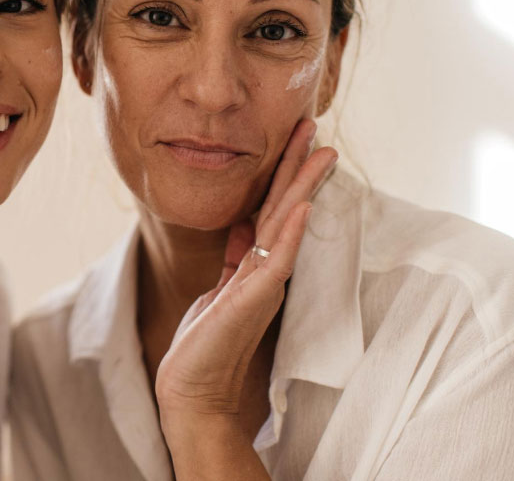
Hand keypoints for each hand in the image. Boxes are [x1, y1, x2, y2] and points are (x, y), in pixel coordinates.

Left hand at [155, 119, 337, 457]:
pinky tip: (301, 205)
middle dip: (298, 164)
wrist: (194, 388)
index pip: (274, 208)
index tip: (295, 136)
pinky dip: (291, 230)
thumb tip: (244, 224)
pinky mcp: (256, 299)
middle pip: (286, 206)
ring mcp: (265, 283)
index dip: (284, 171)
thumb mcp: (220, 287)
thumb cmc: (207, 343)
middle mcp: (267, 270)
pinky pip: (279, 258)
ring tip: (320, 151)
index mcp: (258, 264)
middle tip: (311, 123)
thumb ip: (236, 257)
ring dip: (302, 185)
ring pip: (288, 224)